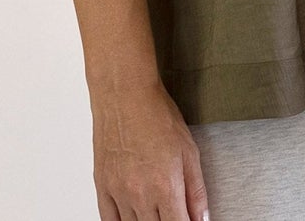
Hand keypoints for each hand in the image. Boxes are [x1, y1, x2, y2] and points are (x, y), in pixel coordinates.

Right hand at [91, 76, 209, 220]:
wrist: (125, 94)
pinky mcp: (102, 187)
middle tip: (172, 211)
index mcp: (165, 186)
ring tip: (155, 209)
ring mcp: (118, 192)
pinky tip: (132, 217)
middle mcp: (140, 194)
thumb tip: (202, 218)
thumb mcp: (189, 150)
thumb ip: (196, 190)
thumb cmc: (157, 115)